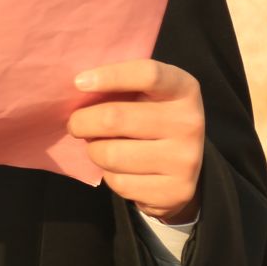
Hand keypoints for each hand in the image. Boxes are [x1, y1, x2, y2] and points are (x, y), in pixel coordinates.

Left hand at [66, 59, 203, 223]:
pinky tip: (121, 168)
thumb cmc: (151, 117)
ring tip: (100, 146)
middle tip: (76, 124)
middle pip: (114, 118)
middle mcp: (189, 122)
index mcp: (184, 89)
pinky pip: (119, 182)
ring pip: (110, 154)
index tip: (79, 83)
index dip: (110, 76)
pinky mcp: (175, 191)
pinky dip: (109, 175)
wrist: (182, 166)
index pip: (147, 74)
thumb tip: (79, 88)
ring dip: (94, 150)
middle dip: (82, 122)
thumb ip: (121, 86)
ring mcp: (184, 159)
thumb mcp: (147, 94)